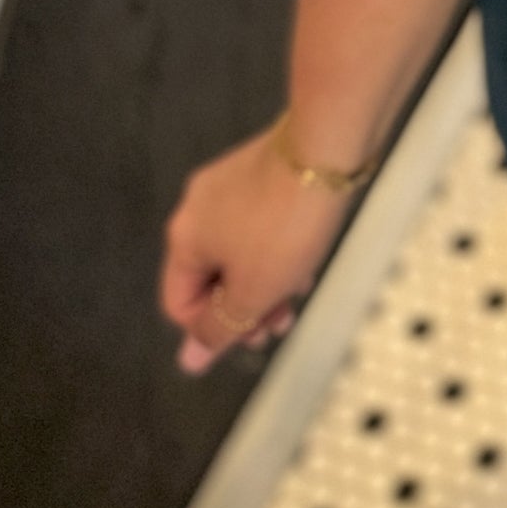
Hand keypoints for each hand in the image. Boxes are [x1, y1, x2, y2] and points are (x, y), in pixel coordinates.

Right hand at [160, 127, 354, 373]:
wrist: (326, 147)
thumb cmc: (285, 225)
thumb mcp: (252, 291)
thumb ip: (219, 329)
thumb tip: (189, 360)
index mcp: (184, 238)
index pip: (179, 304)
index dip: (212, 330)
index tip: (251, 334)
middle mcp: (198, 207)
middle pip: (210, 278)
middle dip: (243, 307)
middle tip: (279, 323)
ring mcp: (229, 183)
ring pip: (238, 252)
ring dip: (264, 281)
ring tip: (299, 294)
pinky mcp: (262, 170)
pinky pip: (258, 224)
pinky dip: (276, 248)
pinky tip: (306, 258)